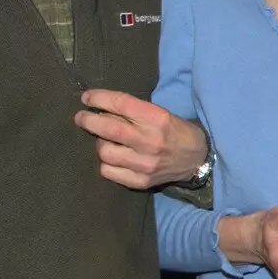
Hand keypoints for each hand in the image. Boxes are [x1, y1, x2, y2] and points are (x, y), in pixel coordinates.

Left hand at [74, 89, 208, 190]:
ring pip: (104, 152)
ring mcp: (145, 164)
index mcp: (157, 118)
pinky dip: (105, 163)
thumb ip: (133, 112)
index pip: (121, 103)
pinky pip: (108, 172)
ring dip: (99, 143)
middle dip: (88, 120)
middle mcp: (150, 141)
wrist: (196, 159)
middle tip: (81, 118)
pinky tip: (112, 157)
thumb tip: (100, 108)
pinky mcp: (141, 181)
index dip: (99, 98)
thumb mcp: (160, 113)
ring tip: (105, 140)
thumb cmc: (174, 131)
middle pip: (108, 129)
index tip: (86, 98)